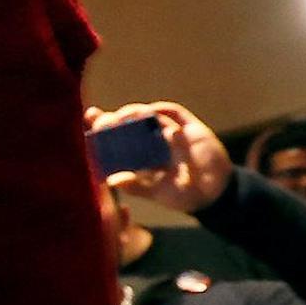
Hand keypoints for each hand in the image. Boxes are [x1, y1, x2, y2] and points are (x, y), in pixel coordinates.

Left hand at [94, 101, 228, 213]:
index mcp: (140, 156)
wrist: (215, 193)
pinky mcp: (190, 128)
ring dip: (136, 112)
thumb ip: (137, 187)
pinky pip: (176, 114)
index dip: (103, 128)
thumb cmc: (184, 194)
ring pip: (149, 116)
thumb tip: (112, 181)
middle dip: (114, 119)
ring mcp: (171, 134)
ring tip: (124, 116)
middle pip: (129, 123)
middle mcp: (152, 142)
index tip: (89, 119)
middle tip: (102, 120)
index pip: (117, 139)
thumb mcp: (158, 193)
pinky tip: (152, 110)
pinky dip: (164, 110)